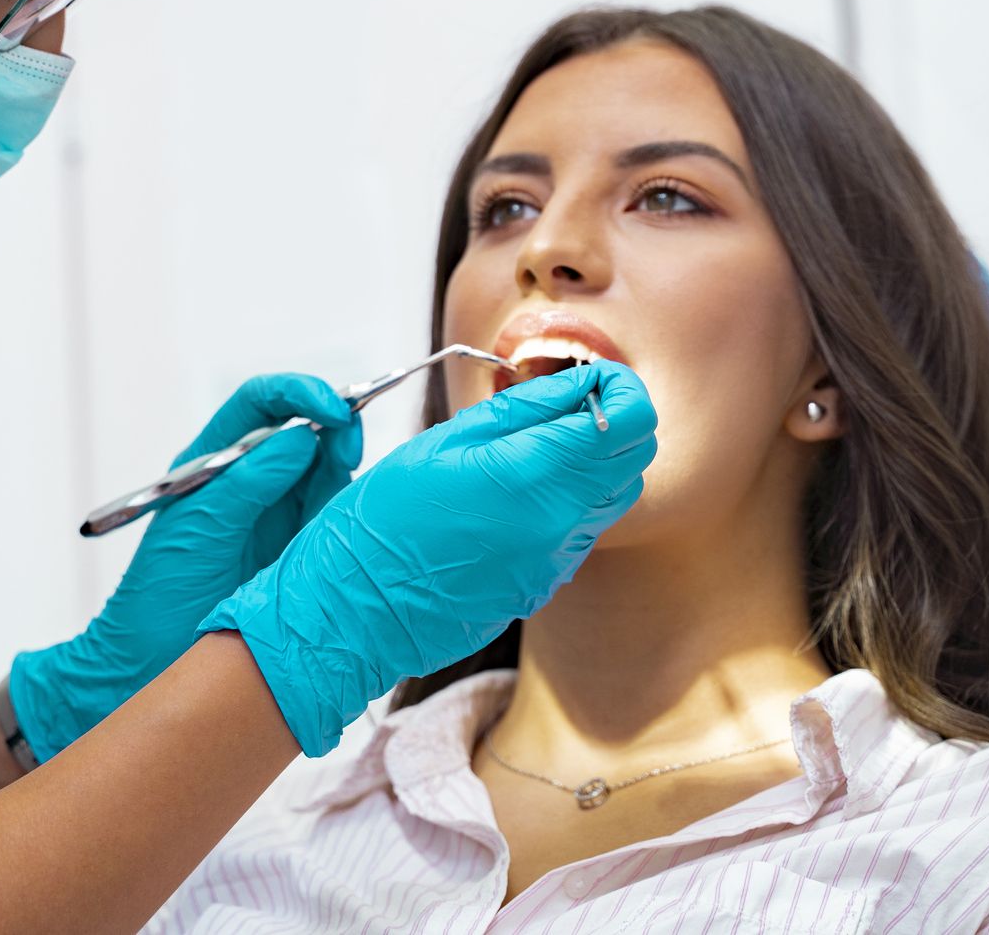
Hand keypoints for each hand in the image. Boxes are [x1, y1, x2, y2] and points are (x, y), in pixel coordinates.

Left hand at [8, 373, 362, 760]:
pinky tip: (359, 516)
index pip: (259, 406)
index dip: (297, 394)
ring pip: (327, 471)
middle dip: (334, 425)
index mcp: (214, 464)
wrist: (148, 665)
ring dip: (346, 466)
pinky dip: (352, 510)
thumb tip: (297, 438)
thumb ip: (245, 484)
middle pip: (303, 431)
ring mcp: (277, 516)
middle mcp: (250, 482)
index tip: (332, 406)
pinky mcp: (300, 551)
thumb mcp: (196, 531)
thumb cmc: (157, 596)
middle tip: (352, 442)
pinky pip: (335, 517)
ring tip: (353, 479)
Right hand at [201, 360, 655, 754]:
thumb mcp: (442, 443)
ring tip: (533, 445)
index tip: (590, 373)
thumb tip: (577, 381)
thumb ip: (520, 410)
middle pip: (635, 457)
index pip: (629, 419)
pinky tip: (512, 494)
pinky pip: (580, 530)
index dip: (620, 385)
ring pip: (614, 495)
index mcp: (530, 476)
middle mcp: (558, 524)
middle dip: (611, 418)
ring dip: (591, 460)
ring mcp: (556, 562)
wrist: (353, 614)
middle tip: (562, 402)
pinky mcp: (545, 585)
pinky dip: (565, 500)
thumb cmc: (380, 521)